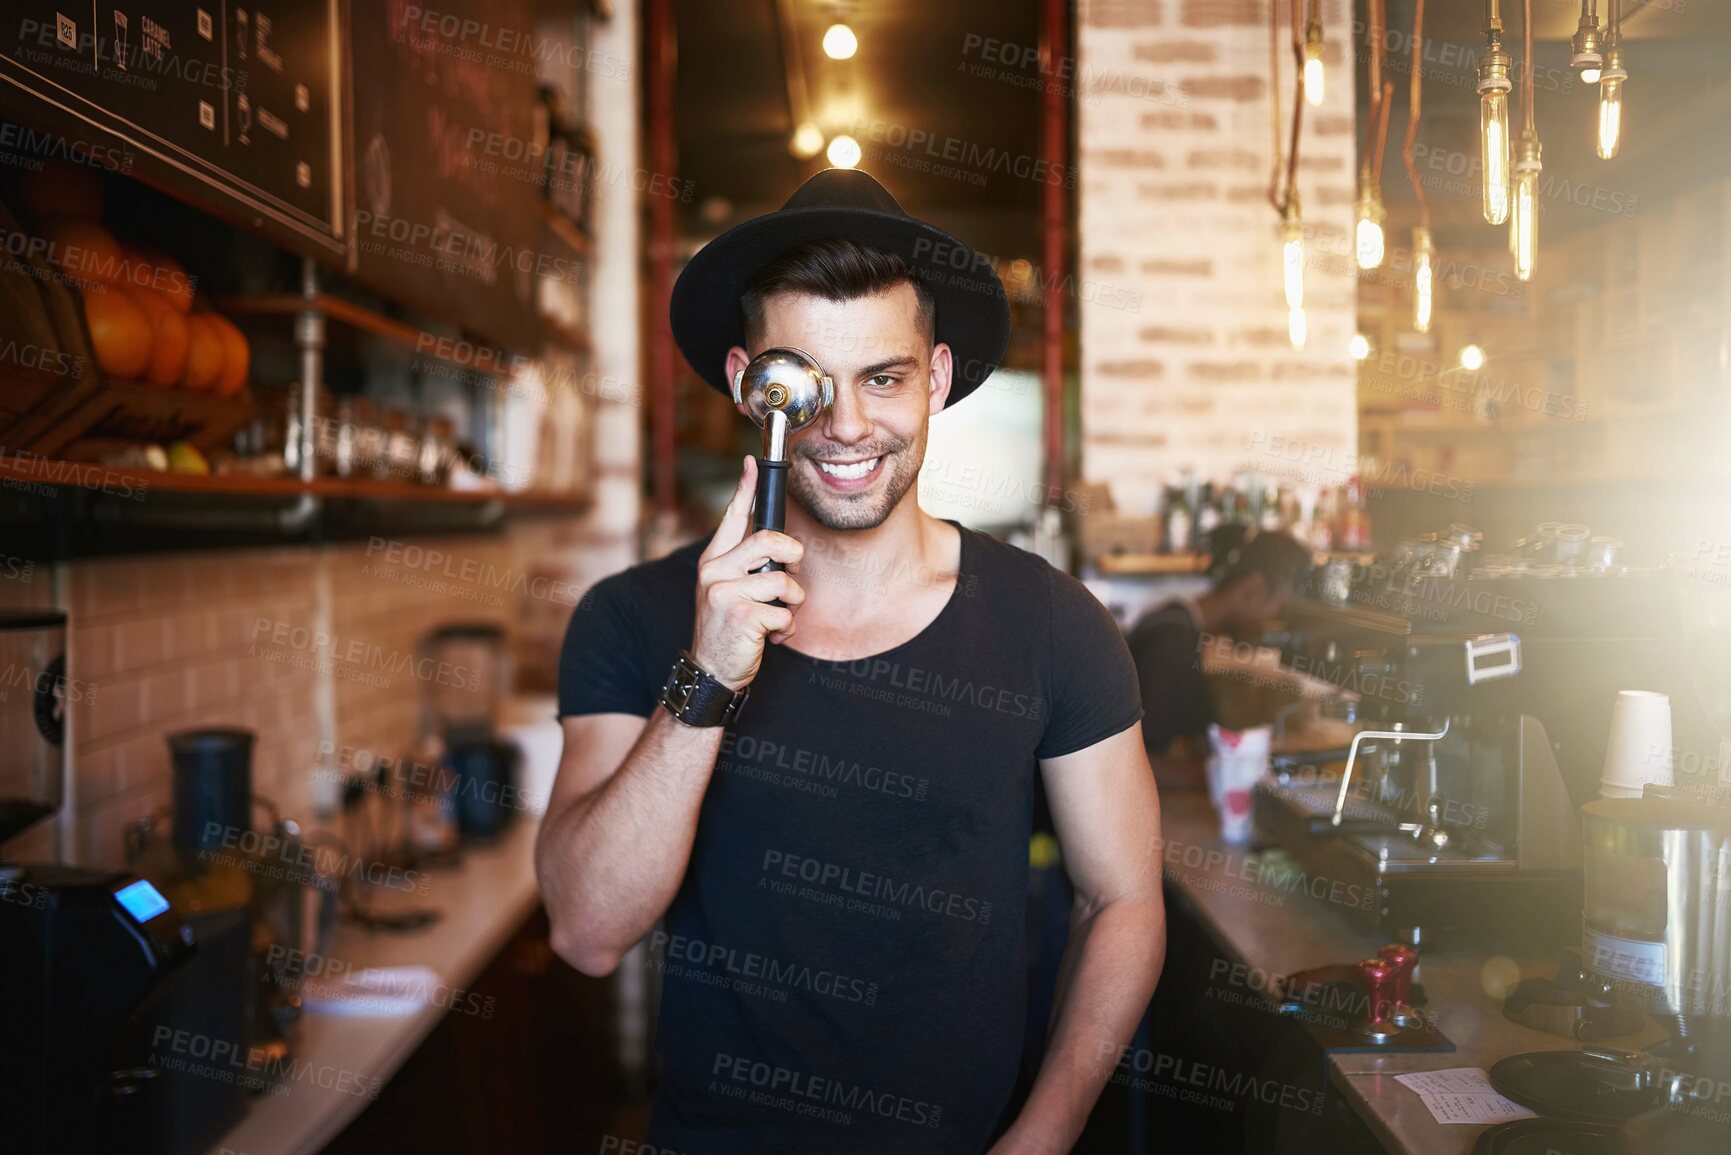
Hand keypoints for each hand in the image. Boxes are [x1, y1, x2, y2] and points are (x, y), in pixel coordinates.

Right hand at [690, 456, 805, 688]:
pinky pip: (783, 611)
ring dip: (791, 603)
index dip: (746, 489)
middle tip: (792, 572)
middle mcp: (714, 571)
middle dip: (792, 556)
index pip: (732, 518)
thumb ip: (748, 568)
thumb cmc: (729, 629)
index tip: (753, 464)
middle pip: (767, 541)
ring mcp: (724, 592)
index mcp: (713, 561)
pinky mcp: (740, 615)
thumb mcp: (730, 592)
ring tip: (777, 617)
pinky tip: (770, 636)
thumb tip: (782, 548)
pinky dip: (786, 628)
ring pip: (782, 580)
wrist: (711, 672)